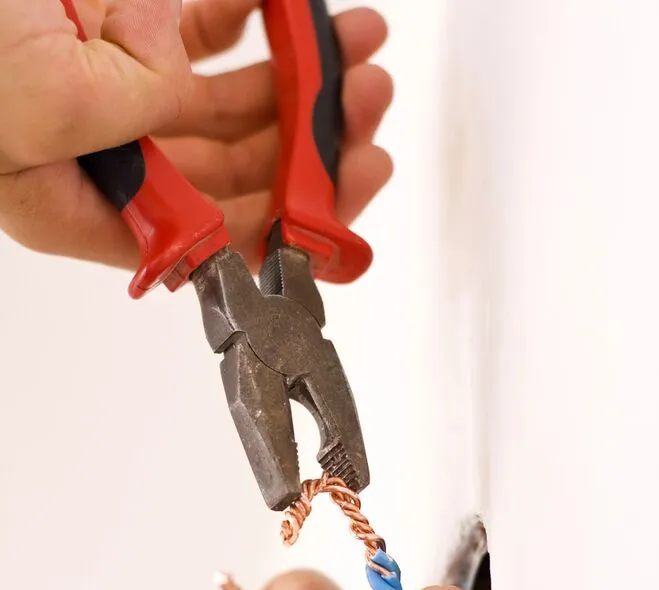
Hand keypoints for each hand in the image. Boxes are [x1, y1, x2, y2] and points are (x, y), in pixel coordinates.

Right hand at [0, 1, 391, 269]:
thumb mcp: (32, 97)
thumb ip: (123, 113)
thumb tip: (181, 89)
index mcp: (91, 208)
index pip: (210, 240)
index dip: (287, 222)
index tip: (347, 185)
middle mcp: (115, 165)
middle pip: (239, 176)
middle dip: (313, 144)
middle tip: (367, 106)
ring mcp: (122, 98)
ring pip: (235, 108)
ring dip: (303, 82)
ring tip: (358, 50)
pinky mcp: (123, 35)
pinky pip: (205, 38)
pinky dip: (255, 24)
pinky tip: (292, 12)